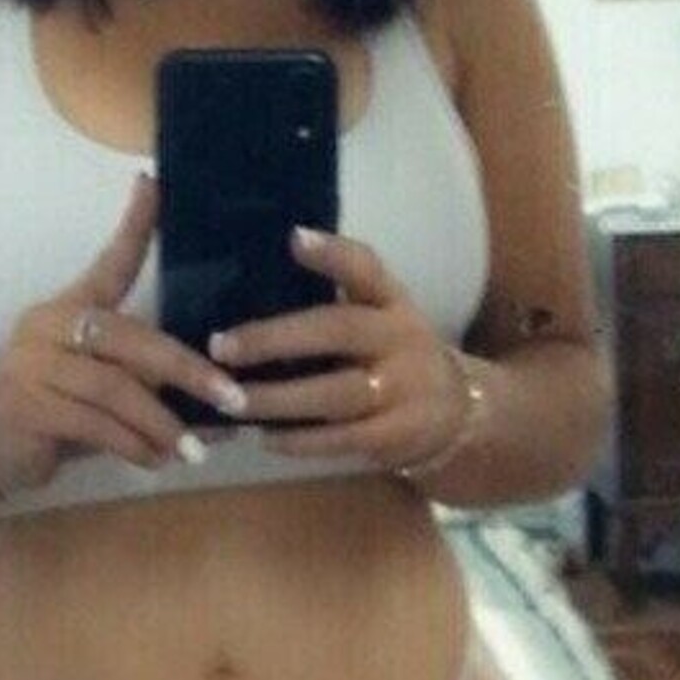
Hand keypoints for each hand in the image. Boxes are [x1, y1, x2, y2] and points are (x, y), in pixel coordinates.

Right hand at [0, 174, 247, 495]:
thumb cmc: (43, 414)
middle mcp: (48, 325)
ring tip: (192, 451)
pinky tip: (154, 462)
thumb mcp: (95, 393)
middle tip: (230, 398)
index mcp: (68, 310)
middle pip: (129, 337)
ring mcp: (33, 363)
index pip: (107, 263)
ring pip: (115, 387)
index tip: (153, 183)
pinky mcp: (26, 405)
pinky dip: (132, 445)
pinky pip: (95, 424)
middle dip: (187, 370)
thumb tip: (212, 397)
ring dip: (161, 423)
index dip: (133, 226)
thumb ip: (142, 387)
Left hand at [208, 225, 466, 468]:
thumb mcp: (381, 313)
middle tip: (220, 346)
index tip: (293, 239)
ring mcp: (403, 389)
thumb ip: (337, 295)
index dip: (333, 254)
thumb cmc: (394, 352)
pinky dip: (301, 441)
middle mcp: (400, 338)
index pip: (367, 269)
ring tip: (230, 401)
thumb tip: (259, 276)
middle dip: (275, 339)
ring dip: (278, 399)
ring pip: (336, 393)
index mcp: (391, 301)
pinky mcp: (397, 434)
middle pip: (339, 330)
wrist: (458, 411)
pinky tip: (264, 436)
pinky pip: (343, 438)